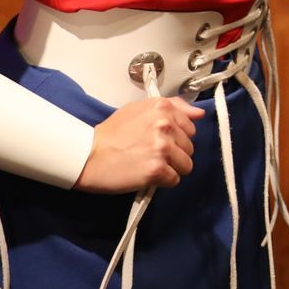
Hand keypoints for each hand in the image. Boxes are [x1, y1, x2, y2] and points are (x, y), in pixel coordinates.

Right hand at [75, 96, 203, 192]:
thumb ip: (173, 107)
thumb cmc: (112, 133)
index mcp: (163, 108)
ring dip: (170, 168)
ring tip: (150, 164)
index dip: (176, 137)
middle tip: (151, 154)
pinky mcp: (157, 169)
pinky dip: (162, 181)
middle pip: (189, 147)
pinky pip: (174, 179)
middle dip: (174, 153)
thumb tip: (199, 114)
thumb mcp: (140, 109)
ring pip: (186, 165)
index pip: (190, 127)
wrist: (88, 155)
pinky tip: (146, 175)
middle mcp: (165, 125)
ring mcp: (162, 148)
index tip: (160, 141)